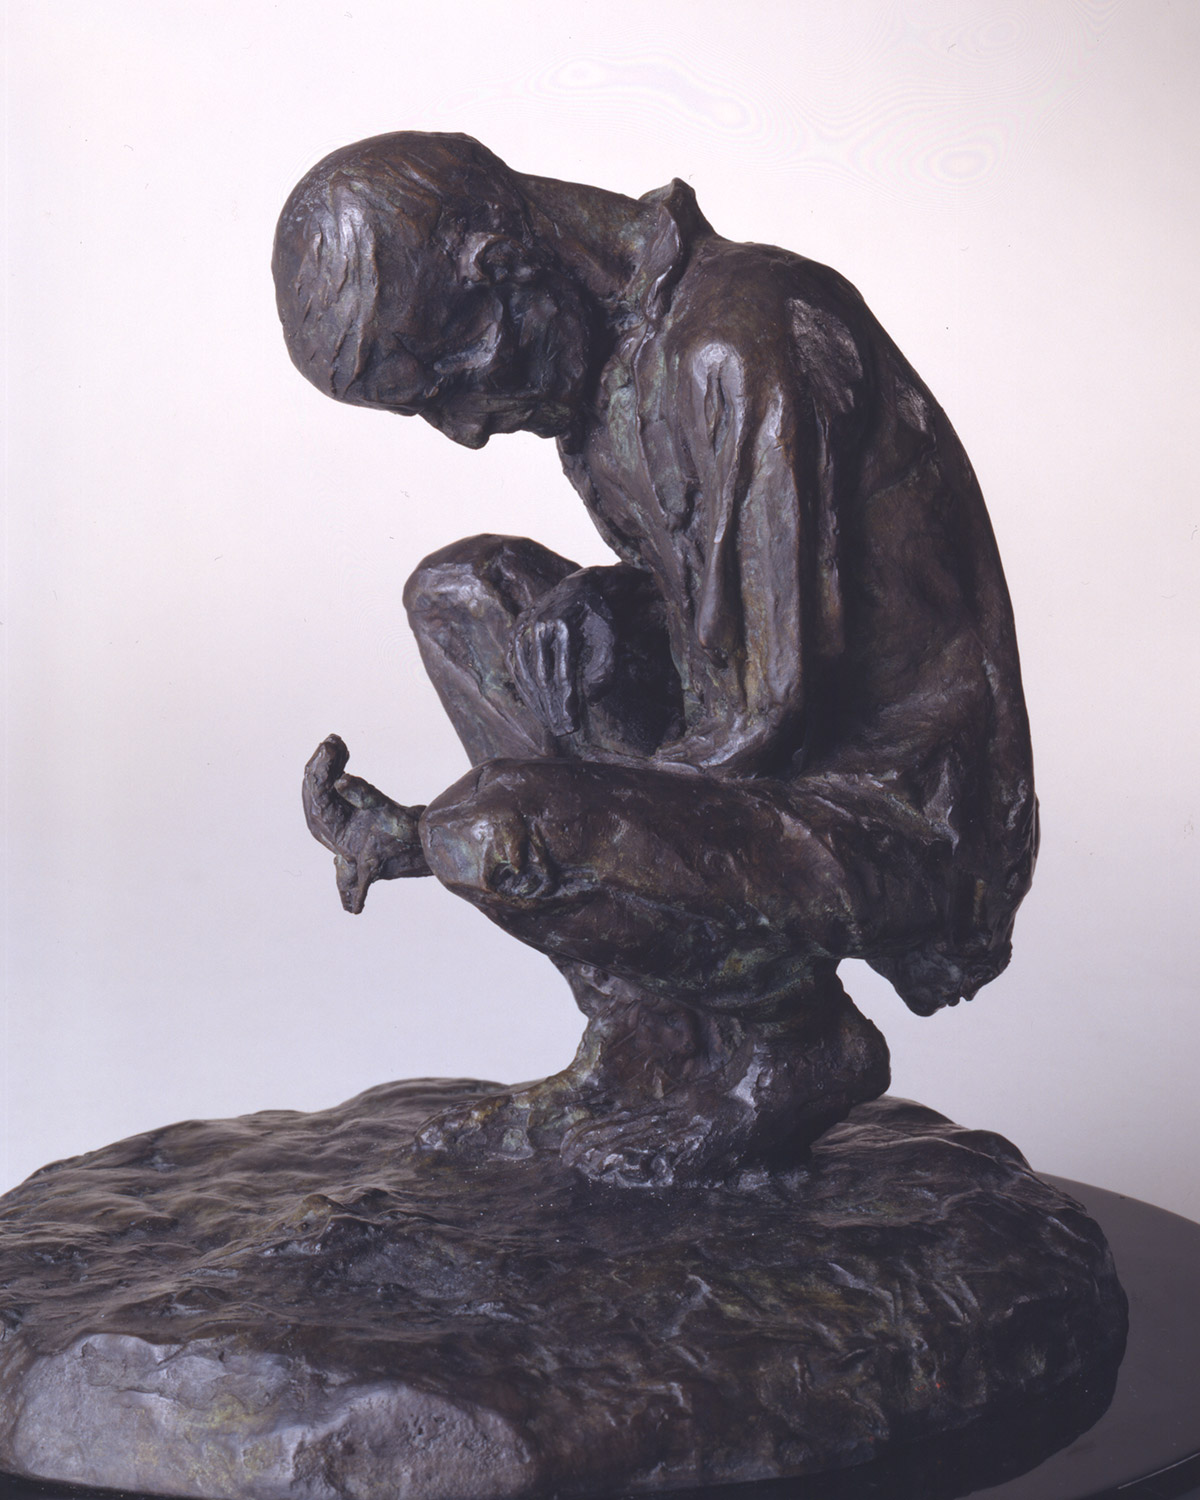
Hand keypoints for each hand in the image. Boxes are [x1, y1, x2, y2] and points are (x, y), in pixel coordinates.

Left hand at [302, 735, 428, 912]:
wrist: (417, 847)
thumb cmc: (407, 838)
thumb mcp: (392, 817)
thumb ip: (366, 798)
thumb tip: (340, 781)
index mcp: (339, 836)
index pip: (319, 801)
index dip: (320, 773)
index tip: (327, 749)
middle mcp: (332, 830)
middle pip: (314, 793)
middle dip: (320, 765)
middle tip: (330, 742)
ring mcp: (336, 820)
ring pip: (322, 788)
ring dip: (327, 764)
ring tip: (336, 742)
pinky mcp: (343, 810)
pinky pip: (331, 787)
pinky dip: (335, 768)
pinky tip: (343, 753)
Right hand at [509, 570, 619, 739]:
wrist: (577, 588)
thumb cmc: (597, 616)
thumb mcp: (610, 637)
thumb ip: (605, 667)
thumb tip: (592, 699)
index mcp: (562, 626)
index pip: (562, 674)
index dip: (567, 703)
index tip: (572, 725)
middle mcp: (537, 626)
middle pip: (541, 679)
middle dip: (551, 709)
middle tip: (562, 731)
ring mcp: (522, 629)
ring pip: (526, 675)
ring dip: (537, 704)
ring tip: (551, 724)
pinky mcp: (514, 633)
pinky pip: (515, 667)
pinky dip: (525, 689)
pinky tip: (536, 706)